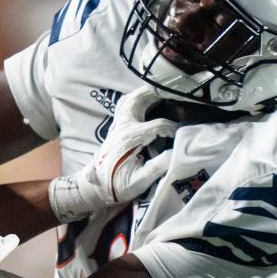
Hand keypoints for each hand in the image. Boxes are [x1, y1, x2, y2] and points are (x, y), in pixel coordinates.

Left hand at [49, 86, 176, 222]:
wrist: (95, 186)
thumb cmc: (117, 185)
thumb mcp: (139, 181)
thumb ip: (158, 167)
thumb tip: (176, 153)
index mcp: (130, 139)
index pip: (158, 125)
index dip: (173, 128)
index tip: (181, 135)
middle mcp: (123, 127)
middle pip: (139, 99)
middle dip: (157, 94)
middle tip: (175, 92)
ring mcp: (117, 124)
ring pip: (130, 99)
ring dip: (146, 93)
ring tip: (163, 91)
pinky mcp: (116, 126)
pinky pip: (125, 104)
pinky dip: (137, 97)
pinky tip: (147, 98)